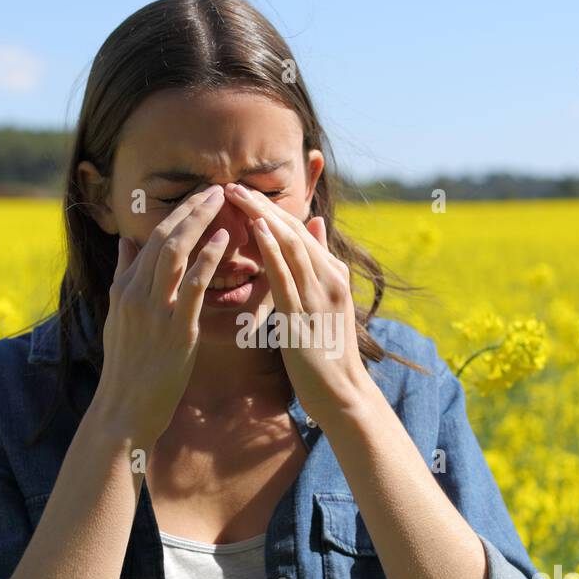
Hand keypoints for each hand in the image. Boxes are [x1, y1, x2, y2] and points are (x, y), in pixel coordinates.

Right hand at [90, 185, 229, 446]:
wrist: (124, 409)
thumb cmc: (128, 367)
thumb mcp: (118, 316)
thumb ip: (123, 276)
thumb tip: (127, 241)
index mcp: (124, 289)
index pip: (151, 239)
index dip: (177, 214)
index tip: (199, 196)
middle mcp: (135, 293)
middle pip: (164, 238)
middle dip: (191, 209)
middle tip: (216, 188)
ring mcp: (154, 310)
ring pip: (175, 253)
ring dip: (199, 222)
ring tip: (222, 201)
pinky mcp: (175, 329)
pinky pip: (193, 285)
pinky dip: (207, 258)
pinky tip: (223, 239)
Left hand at [223, 182, 374, 425]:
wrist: (343, 393)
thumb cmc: (328, 353)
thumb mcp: (326, 303)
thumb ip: (318, 264)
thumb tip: (314, 224)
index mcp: (333, 275)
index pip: (300, 232)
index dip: (272, 209)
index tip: (245, 191)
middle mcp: (329, 279)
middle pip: (294, 231)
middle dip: (263, 206)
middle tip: (234, 184)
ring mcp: (319, 296)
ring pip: (291, 246)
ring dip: (263, 217)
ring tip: (239, 196)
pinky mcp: (305, 317)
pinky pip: (286, 276)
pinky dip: (271, 249)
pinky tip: (255, 229)